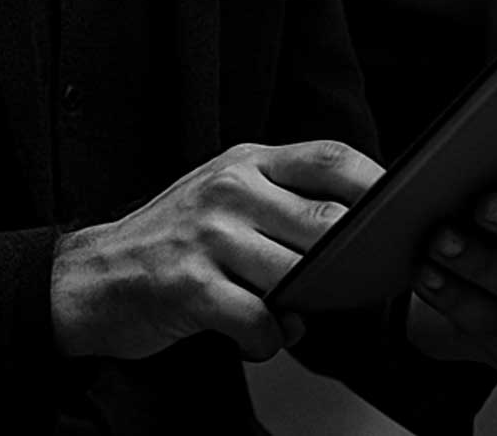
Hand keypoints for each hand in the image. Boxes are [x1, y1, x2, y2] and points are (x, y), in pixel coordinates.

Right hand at [49, 140, 383, 360]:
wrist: (94, 277)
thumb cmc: (171, 240)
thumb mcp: (224, 195)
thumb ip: (283, 197)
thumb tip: (363, 220)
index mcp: (247, 163)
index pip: (331, 157)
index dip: (378, 184)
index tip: (403, 213)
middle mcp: (230, 190)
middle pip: (328, 220)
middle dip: (352, 260)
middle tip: (356, 283)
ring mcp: (209, 236)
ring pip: (299, 274)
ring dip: (308, 306)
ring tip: (292, 314)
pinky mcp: (189, 286)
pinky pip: (260, 320)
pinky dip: (270, 339)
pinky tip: (257, 336)